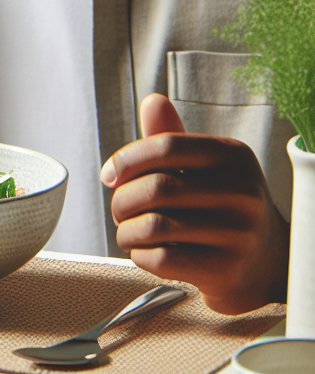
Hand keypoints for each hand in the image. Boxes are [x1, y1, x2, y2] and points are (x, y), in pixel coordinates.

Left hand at [100, 93, 288, 313]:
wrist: (263, 261)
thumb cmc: (219, 204)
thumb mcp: (202, 166)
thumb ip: (171, 136)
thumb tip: (152, 101)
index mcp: (234, 156)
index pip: (166, 146)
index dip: (126, 159)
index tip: (109, 175)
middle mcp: (244, 192)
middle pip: (156, 188)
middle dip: (122, 200)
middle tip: (119, 209)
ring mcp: (240, 235)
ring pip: (155, 226)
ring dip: (126, 230)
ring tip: (128, 231)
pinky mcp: (229, 272)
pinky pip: (163, 259)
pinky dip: (140, 255)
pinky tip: (145, 251)